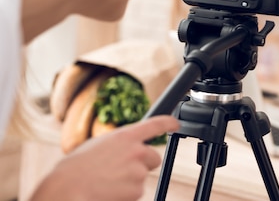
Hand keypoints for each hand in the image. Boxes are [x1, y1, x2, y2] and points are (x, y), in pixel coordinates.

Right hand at [31, 115, 178, 200]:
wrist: (66, 190)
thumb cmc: (74, 169)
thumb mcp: (96, 145)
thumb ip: (118, 144)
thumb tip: (127, 147)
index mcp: (125, 136)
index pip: (155, 124)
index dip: (168, 122)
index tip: (175, 123)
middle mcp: (136, 151)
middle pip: (154, 158)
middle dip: (142, 164)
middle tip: (121, 171)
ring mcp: (138, 172)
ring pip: (141, 178)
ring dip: (129, 182)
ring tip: (106, 183)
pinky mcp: (137, 191)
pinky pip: (135, 193)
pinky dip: (124, 195)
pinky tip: (108, 192)